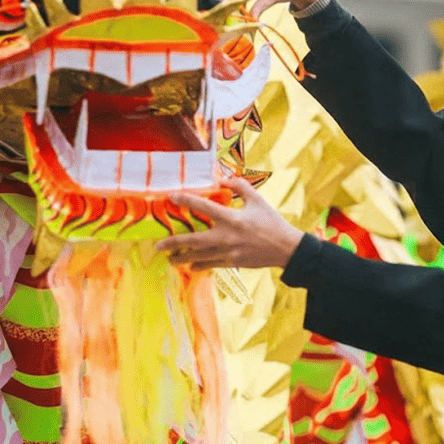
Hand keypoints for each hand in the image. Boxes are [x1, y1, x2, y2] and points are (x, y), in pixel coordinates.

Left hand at [155, 176, 304, 270]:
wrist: (286, 248)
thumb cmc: (272, 222)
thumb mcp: (258, 200)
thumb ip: (240, 187)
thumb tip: (224, 178)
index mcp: (231, 218)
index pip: (203, 207)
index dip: (185, 200)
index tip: (171, 197)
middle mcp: (225, 236)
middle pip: (192, 240)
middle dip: (173, 243)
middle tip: (158, 245)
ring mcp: (227, 252)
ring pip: (197, 257)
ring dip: (181, 258)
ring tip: (169, 259)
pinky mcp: (231, 263)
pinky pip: (209, 265)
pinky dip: (198, 265)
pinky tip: (189, 265)